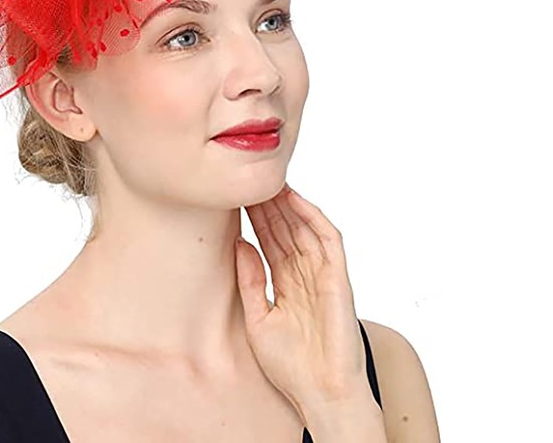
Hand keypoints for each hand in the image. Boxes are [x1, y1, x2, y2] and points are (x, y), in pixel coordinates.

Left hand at [235, 184, 367, 413]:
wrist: (319, 395)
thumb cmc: (291, 367)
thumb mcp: (258, 318)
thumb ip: (250, 280)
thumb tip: (239, 243)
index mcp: (287, 284)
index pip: (270, 242)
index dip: (256, 219)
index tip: (236, 197)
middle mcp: (306, 275)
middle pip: (286, 230)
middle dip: (269, 205)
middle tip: (250, 180)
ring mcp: (323, 276)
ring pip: (305, 229)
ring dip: (288, 205)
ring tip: (269, 182)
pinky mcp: (339, 279)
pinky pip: (329, 241)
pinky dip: (314, 218)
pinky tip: (297, 200)